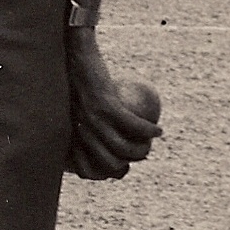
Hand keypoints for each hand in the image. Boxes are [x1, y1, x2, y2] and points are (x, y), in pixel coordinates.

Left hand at [64, 27, 161, 179]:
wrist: (75, 53)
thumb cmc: (77, 79)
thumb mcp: (78, 104)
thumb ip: (87, 123)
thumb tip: (104, 138)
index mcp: (71, 136)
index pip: (88, 171)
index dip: (107, 175)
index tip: (122, 166)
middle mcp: (79, 132)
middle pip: (110, 164)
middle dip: (129, 164)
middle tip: (141, 152)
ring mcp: (92, 119)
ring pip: (124, 148)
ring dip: (143, 150)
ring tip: (151, 143)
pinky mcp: (105, 104)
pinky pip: (133, 124)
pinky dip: (149, 130)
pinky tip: (159, 131)